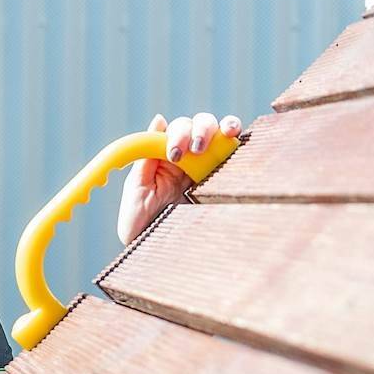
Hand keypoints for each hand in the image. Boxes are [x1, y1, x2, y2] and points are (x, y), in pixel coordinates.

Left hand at [117, 112, 241, 243]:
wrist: (159, 254)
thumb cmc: (143, 225)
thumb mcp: (138, 191)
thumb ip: (144, 158)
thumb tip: (158, 119)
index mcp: (161, 158)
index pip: (172, 130)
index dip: (176, 134)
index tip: (174, 154)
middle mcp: (185, 158)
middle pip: (195, 125)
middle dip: (195, 131)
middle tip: (191, 151)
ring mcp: (206, 165)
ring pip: (215, 131)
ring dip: (215, 129)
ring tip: (207, 145)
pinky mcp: (222, 177)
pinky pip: (233, 149)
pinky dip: (236, 135)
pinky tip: (234, 135)